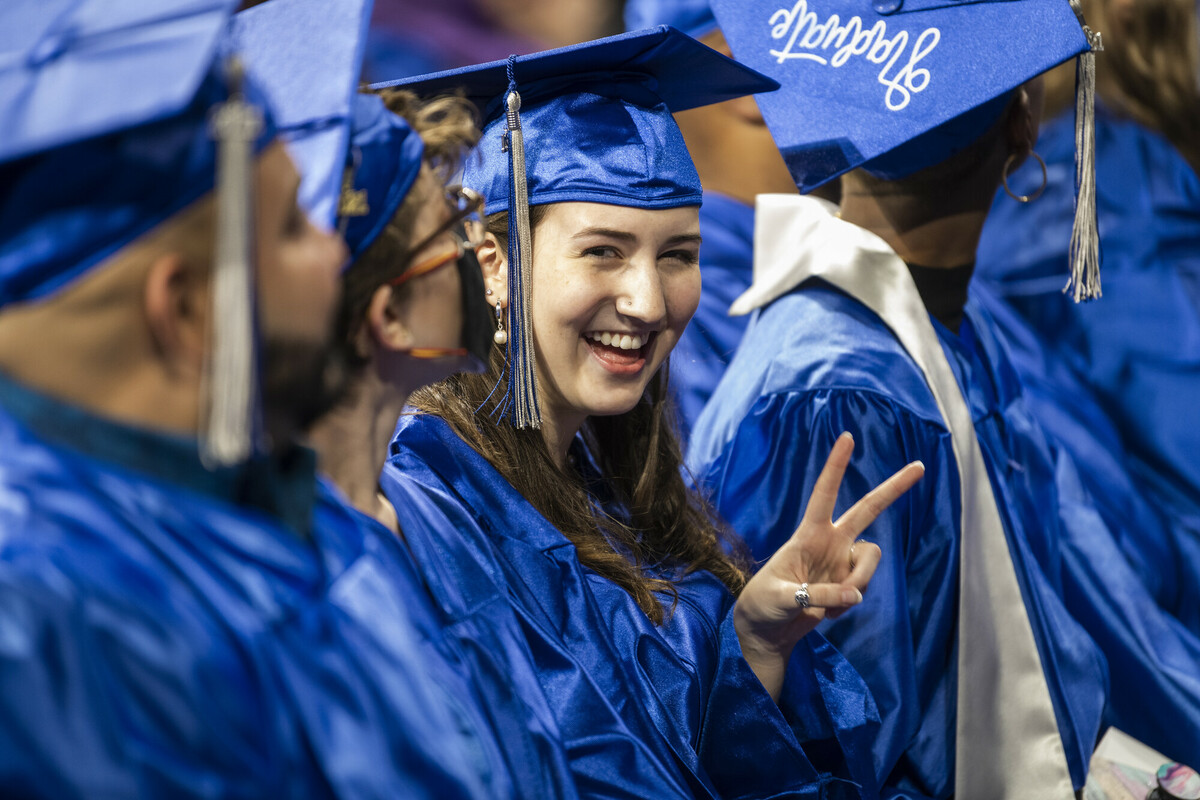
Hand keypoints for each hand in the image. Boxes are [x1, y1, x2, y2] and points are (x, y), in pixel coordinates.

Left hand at [733, 432, 923, 699]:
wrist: (766, 631)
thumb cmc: (763, 605)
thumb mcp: (783, 598)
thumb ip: (819, 594)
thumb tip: (855, 594)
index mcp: (808, 534)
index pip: (824, 494)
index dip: (836, 466)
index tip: (847, 437)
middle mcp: (830, 543)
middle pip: (868, 509)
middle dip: (894, 488)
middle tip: (920, 466)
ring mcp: (841, 562)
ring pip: (871, 562)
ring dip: (858, 583)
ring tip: (826, 606)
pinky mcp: (848, 584)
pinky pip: (862, 590)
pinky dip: (846, 604)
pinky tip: (825, 612)